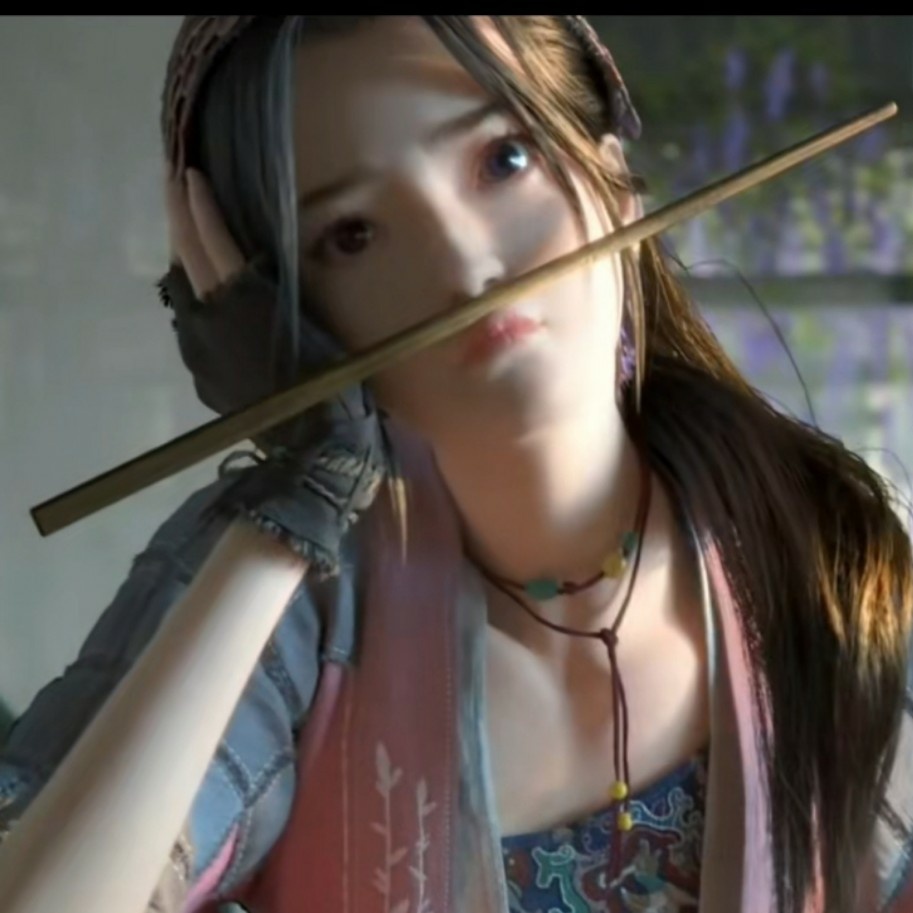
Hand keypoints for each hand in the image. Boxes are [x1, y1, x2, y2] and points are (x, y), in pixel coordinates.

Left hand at [158, 168, 387, 575]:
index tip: (190, 172)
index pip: (210, 240)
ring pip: (184, 291)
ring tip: (188, 228)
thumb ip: (279, 290)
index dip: (199, 205)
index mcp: (242, 301)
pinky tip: (205, 290)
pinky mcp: (203, 374)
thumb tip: (260, 259)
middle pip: (187, 257)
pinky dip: (196, 295)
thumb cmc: (332, 384)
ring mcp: (201, 350)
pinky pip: (193, 323)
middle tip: (176, 182)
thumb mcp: (314, 325)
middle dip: (180, 216)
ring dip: (186, 255)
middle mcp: (211, 321)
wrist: (315, 450)